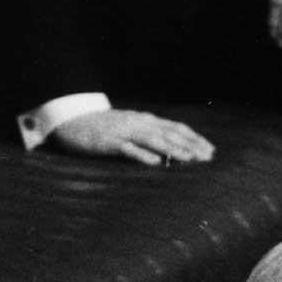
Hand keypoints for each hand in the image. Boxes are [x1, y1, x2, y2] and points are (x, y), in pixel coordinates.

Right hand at [49, 109, 214, 165]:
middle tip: (208, 157)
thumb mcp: (129, 126)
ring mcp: (123, 131)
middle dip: (190, 145)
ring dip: (172, 149)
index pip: (175, 127)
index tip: (211, 150)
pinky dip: (142, 155)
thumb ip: (148, 134)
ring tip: (190, 159)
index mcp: (144, 120)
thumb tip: (172, 145)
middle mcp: (137, 123)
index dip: (194, 138)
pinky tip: (156, 163)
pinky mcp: (108, 142)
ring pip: (152, 140)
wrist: (70, 118)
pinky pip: (127, 149)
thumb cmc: (102, 126)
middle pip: (168, 133)